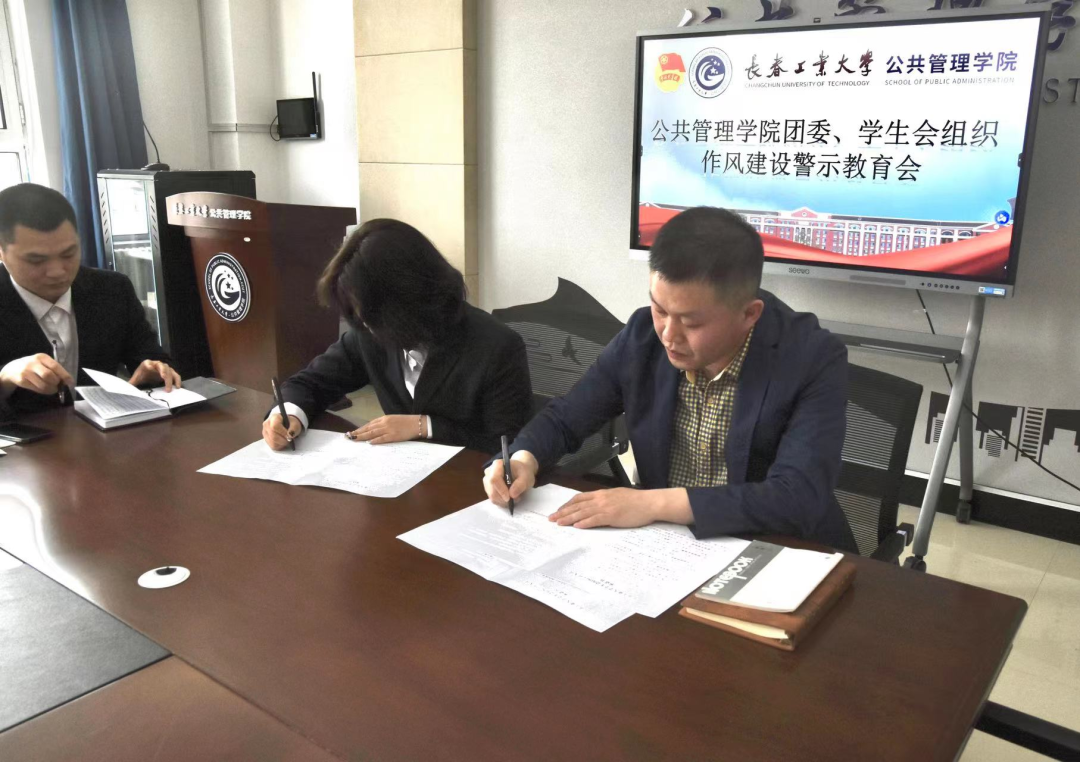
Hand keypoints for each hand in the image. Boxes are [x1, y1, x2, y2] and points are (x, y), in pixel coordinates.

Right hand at [0, 353, 74, 396]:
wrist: (13, 368)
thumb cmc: (34, 366)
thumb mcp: (42, 363)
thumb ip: (53, 369)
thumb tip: (67, 381)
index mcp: (42, 357)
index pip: (55, 366)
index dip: (64, 376)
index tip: (71, 383)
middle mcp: (33, 363)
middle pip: (49, 375)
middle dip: (56, 383)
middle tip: (59, 386)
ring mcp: (26, 372)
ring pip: (43, 384)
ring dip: (51, 389)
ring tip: (53, 389)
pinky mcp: (21, 380)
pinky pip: (36, 388)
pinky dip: (44, 391)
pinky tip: (45, 390)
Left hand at [129, 360, 180, 390]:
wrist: (148, 373)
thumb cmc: (142, 375)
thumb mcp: (136, 379)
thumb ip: (131, 383)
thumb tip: (124, 388)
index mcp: (147, 364)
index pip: (147, 363)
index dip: (149, 365)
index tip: (149, 367)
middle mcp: (157, 364)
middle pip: (161, 366)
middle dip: (164, 372)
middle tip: (164, 379)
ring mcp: (164, 368)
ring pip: (170, 370)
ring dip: (171, 379)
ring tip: (172, 387)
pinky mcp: (170, 372)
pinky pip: (175, 375)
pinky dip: (177, 380)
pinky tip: (177, 387)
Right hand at [263, 413, 302, 450]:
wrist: (287, 425)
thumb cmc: (291, 423)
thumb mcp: (295, 424)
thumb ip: (294, 428)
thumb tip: (290, 435)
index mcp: (274, 417)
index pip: (275, 426)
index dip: (283, 432)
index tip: (289, 435)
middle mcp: (267, 424)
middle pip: (273, 435)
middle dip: (283, 440)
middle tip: (290, 439)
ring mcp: (265, 432)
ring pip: (272, 442)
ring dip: (282, 443)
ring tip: (286, 440)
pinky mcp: (266, 439)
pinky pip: (272, 446)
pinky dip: (279, 446)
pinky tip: (283, 442)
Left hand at [346, 415, 420, 444]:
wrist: (418, 423)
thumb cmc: (407, 422)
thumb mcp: (393, 420)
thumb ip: (384, 424)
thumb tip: (374, 430)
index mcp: (385, 418)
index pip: (369, 424)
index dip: (361, 428)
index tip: (353, 432)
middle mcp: (384, 423)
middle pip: (368, 428)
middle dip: (358, 432)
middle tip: (349, 437)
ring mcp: (389, 429)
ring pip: (372, 433)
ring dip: (363, 436)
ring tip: (355, 439)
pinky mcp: (393, 436)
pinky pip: (382, 438)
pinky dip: (375, 440)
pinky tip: (368, 442)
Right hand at [483, 451, 537, 507]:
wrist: (520, 472)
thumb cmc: (523, 472)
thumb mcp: (526, 477)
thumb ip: (520, 484)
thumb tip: (512, 494)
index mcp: (497, 465)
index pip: (494, 479)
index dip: (501, 489)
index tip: (509, 497)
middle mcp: (489, 472)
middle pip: (492, 489)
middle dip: (503, 498)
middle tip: (516, 499)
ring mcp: (487, 481)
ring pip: (492, 496)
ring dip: (504, 501)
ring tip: (515, 497)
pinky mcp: (489, 489)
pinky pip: (493, 499)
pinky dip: (502, 502)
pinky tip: (510, 498)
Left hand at [549, 488, 692, 528]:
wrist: (649, 502)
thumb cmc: (636, 501)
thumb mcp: (617, 496)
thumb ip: (605, 499)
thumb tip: (596, 505)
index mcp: (601, 494)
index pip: (579, 498)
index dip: (567, 505)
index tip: (559, 510)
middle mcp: (600, 499)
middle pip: (577, 506)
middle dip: (563, 512)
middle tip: (551, 519)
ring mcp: (605, 507)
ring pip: (582, 513)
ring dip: (569, 518)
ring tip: (558, 523)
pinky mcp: (611, 516)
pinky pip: (594, 519)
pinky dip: (584, 523)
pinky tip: (576, 526)